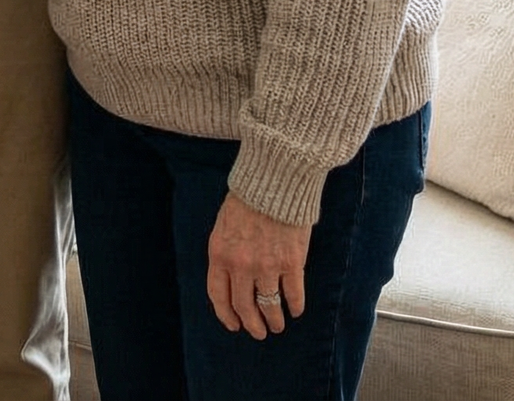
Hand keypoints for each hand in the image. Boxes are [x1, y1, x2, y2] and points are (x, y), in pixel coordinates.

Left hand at [206, 193, 307, 339]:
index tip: (234, 325)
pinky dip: (295, 307)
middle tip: (259, 332)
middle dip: (252, 325)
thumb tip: (231, 280)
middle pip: (244, 307)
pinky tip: (295, 310)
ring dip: (274, 321)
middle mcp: (240, 265)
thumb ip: (225, 254)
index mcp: (219, 253)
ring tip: (277, 325)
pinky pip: (293, 296)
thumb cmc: (246, 201)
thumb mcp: (224, 226)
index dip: (226, 315)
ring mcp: (267, 266)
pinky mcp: (291, 264)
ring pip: (269, 306)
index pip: (218, 295)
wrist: (273, 182)